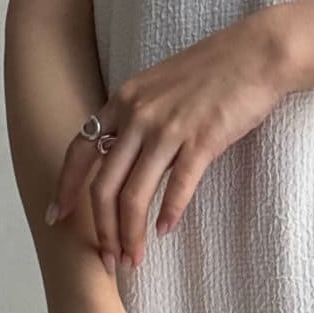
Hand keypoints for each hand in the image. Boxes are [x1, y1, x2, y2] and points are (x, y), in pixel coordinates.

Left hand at [46, 10, 291, 270]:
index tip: (56, 217)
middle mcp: (137, 115)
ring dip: (131, 234)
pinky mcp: (202, 140)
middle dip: (101, 230)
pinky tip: (166, 231)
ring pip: (134, 195)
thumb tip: (126, 155)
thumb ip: (137, 116)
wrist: (257, 53)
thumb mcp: (160, 86)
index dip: (65, 187)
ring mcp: (168, 128)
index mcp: (123, 101)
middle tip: (108, 259)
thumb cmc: (214, 71)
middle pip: (103, 185)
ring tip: (135, 258)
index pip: (79, 151)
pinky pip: (177, 187)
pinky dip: (169, 214)